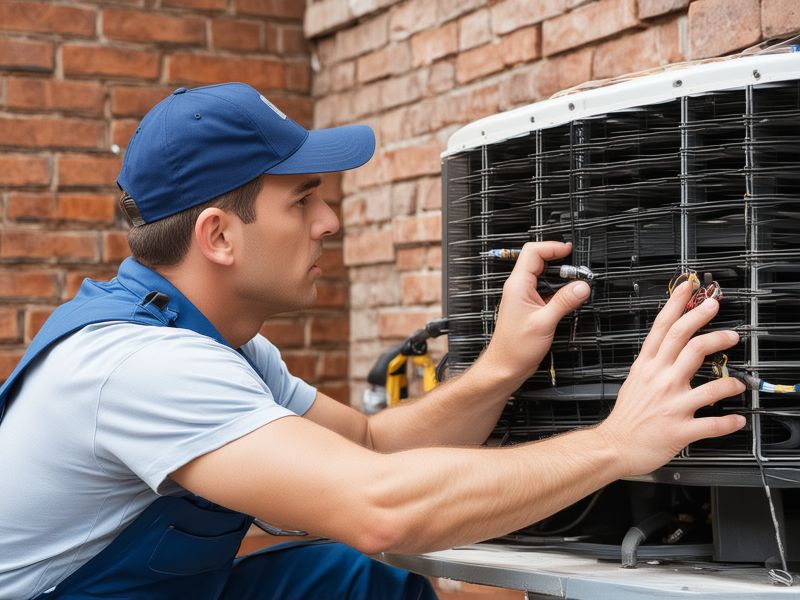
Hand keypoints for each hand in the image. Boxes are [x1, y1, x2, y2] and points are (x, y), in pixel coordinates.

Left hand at [482, 242, 591, 382]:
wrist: (506, 366)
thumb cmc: (515, 348)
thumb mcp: (544, 322)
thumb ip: (564, 301)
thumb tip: (582, 286)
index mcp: (518, 285)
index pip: (533, 252)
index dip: (552, 247)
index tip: (570, 250)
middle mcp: (519, 288)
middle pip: (539, 260)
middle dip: (560, 260)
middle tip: (578, 267)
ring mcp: (524, 296)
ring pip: (544, 275)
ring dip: (561, 276)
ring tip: (577, 282)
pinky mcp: (530, 307)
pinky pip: (546, 290)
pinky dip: (559, 290)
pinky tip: (570, 298)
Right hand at [596, 281, 746, 475]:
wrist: (613, 445)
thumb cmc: (626, 416)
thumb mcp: (634, 379)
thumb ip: (654, 362)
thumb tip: (672, 345)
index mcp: (647, 367)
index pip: (663, 327)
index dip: (678, 304)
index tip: (691, 288)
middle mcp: (660, 380)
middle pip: (687, 342)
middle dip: (706, 322)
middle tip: (718, 310)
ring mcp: (671, 404)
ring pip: (709, 384)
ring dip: (731, 380)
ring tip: (740, 379)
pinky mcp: (680, 429)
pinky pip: (712, 423)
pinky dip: (729, 421)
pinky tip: (738, 418)